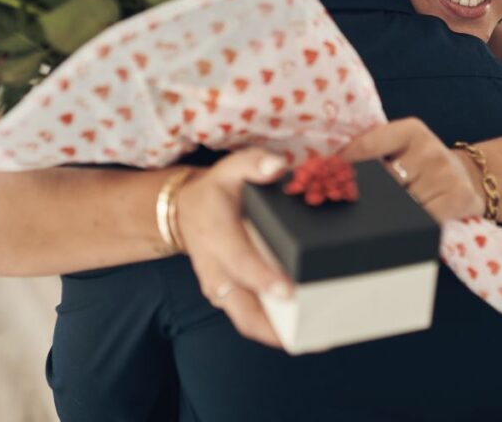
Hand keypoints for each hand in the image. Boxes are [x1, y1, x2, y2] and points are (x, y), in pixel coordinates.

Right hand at [175, 148, 292, 347]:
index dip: (263, 278)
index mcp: (218, 236)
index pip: (240, 261)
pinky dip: (273, 329)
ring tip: (316, 337)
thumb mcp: (230, 169)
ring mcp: (220, 288)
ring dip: (278, 334)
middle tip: (310, 332)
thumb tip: (277, 167)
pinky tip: (303, 330)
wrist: (185, 211)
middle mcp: (216, 269)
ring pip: (246, 320)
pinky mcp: (227, 297)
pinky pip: (249, 319)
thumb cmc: (216, 191)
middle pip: (242, 309)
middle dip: (273, 326)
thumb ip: (253, 164)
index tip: (288, 291)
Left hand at [338, 118, 485, 223]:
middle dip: (368, 196)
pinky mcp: (459, 198)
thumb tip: (331, 168)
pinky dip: (412, 228)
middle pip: (384, 181)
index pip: (369, 146)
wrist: (469, 177)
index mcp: (410, 130)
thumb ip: (373, 152)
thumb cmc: (423, 164)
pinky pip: (423, 221)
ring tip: (387, 215)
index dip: (346, 164)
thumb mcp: (401, 148)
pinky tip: (408, 228)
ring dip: (390, 215)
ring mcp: (446, 174)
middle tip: (352, 204)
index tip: (325, 177)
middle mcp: (430, 149)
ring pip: (402, 205)